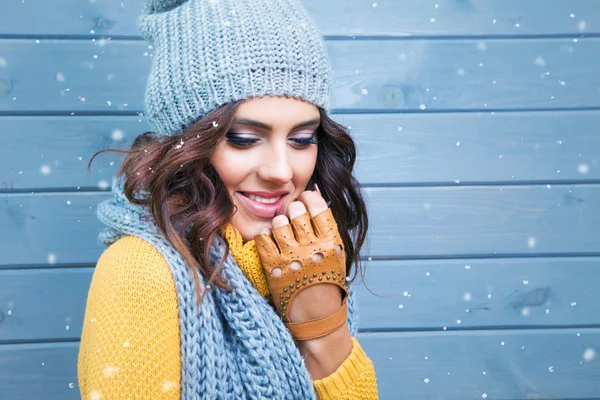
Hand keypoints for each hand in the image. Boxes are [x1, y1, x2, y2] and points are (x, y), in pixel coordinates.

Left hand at [254, 186, 347, 326]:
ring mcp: (292, 258)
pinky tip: (272, 243)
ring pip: (278, 221)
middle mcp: (312, 248)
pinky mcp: (273, 268)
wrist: (318, 318)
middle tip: (293, 218)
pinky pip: (263, 238)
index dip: (309, 198)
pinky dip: (266, 236)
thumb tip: (314, 193)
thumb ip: (326, 226)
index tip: (305, 200)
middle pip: (296, 210)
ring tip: (283, 232)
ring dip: (279, 223)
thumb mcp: (337, 254)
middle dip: (293, 210)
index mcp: (332, 242)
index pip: (317, 205)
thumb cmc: (328, 282)